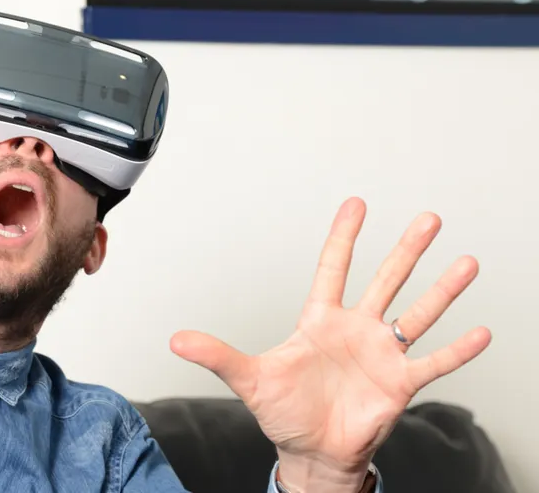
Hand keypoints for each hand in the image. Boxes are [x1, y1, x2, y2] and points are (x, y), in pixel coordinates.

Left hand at [170, 198, 490, 490]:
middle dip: (406, 250)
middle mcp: (356, 331)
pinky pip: (433, 363)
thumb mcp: (249, 380)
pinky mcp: (400, 385)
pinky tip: (481, 331)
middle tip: (428, 219)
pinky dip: (457, 351)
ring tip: (467, 263)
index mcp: (320, 321)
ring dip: (442, 291)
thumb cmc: (284, 413)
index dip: (344, 237)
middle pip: (385, 281)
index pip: (333, 268)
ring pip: (417, 315)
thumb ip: (217, 355)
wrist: (311, 452)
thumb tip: (175, 340)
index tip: (357, 203)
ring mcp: (382, 355)